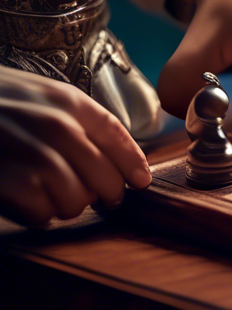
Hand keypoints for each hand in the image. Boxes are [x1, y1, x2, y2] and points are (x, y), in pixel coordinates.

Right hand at [0, 67, 151, 225]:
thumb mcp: (29, 94)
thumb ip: (68, 116)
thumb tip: (113, 156)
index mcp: (64, 100)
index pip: (116, 135)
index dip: (132, 163)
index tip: (140, 181)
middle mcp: (54, 123)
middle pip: (105, 176)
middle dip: (103, 193)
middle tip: (95, 199)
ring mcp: (30, 151)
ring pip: (77, 199)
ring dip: (67, 207)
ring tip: (50, 200)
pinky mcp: (8, 179)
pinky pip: (43, 212)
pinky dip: (37, 215)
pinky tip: (25, 204)